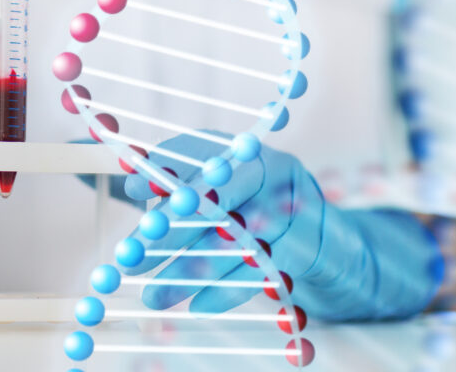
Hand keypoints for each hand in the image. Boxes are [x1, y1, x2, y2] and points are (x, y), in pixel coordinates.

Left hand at [123, 133, 443, 320]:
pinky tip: (197, 306)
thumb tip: (132, 184)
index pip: (201, 157)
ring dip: (192, 271)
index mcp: (243, 150)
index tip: (134, 196)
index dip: (167, 178)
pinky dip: (227, 291)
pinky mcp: (309, 245)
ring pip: (237, 241)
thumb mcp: (212, 188)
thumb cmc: (248, 208)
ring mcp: (295, 207)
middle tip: (133, 259)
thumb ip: (172, 184)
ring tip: (153, 296)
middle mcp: (271, 170)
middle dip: (172, 232)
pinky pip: (262, 270)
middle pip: (219, 198)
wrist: (323, 237)